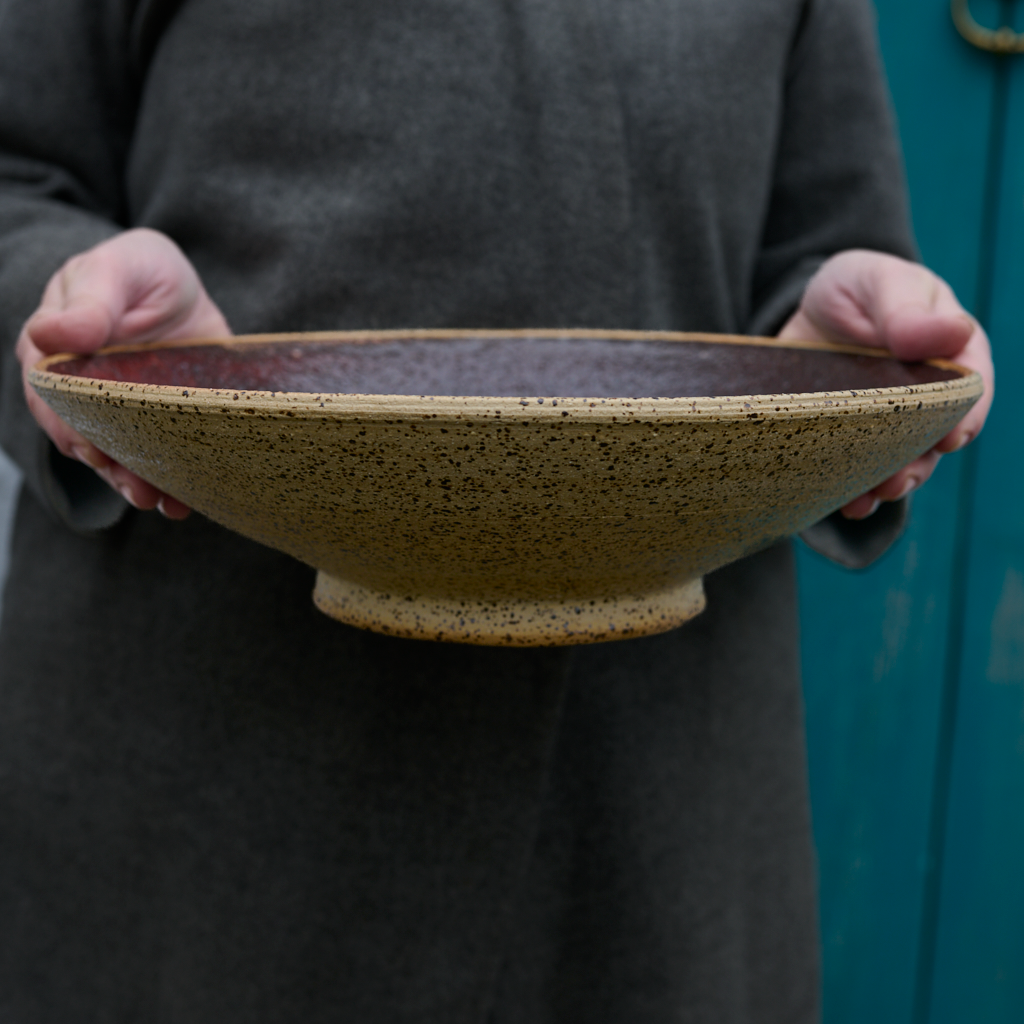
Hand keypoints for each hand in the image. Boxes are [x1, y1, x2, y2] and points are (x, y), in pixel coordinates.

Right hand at [16, 228, 230, 518]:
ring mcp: (119, 415)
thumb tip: (50, 333)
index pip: (51, 396)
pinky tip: (183, 503)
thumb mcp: (118, 269)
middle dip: (109, 467)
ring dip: (135, 484)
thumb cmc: (140, 272)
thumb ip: (91, 300)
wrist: (181, 289)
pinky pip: (156, 461)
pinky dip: (169, 484)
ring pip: (117, 457)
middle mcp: (82, 393)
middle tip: (137, 489)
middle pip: (84, 437)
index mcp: (55, 353)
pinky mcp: (157, 427)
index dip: (69, 425)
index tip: (90, 448)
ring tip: (158, 502)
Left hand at [779, 250, 992, 518]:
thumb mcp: (874, 281)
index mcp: (949, 353)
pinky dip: (855, 491)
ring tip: (870, 497)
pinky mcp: (852, 441)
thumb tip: (953, 332)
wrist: (804, 315)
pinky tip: (846, 504)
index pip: (969, 388)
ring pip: (901, 462)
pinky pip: (860, 473)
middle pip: (935, 437)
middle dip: (920, 463)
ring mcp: (890, 425)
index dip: (964, 415)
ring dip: (890, 484)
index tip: (951, 438)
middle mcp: (926, 397)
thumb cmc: (853, 289)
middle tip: (897, 481)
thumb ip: (903, 306)